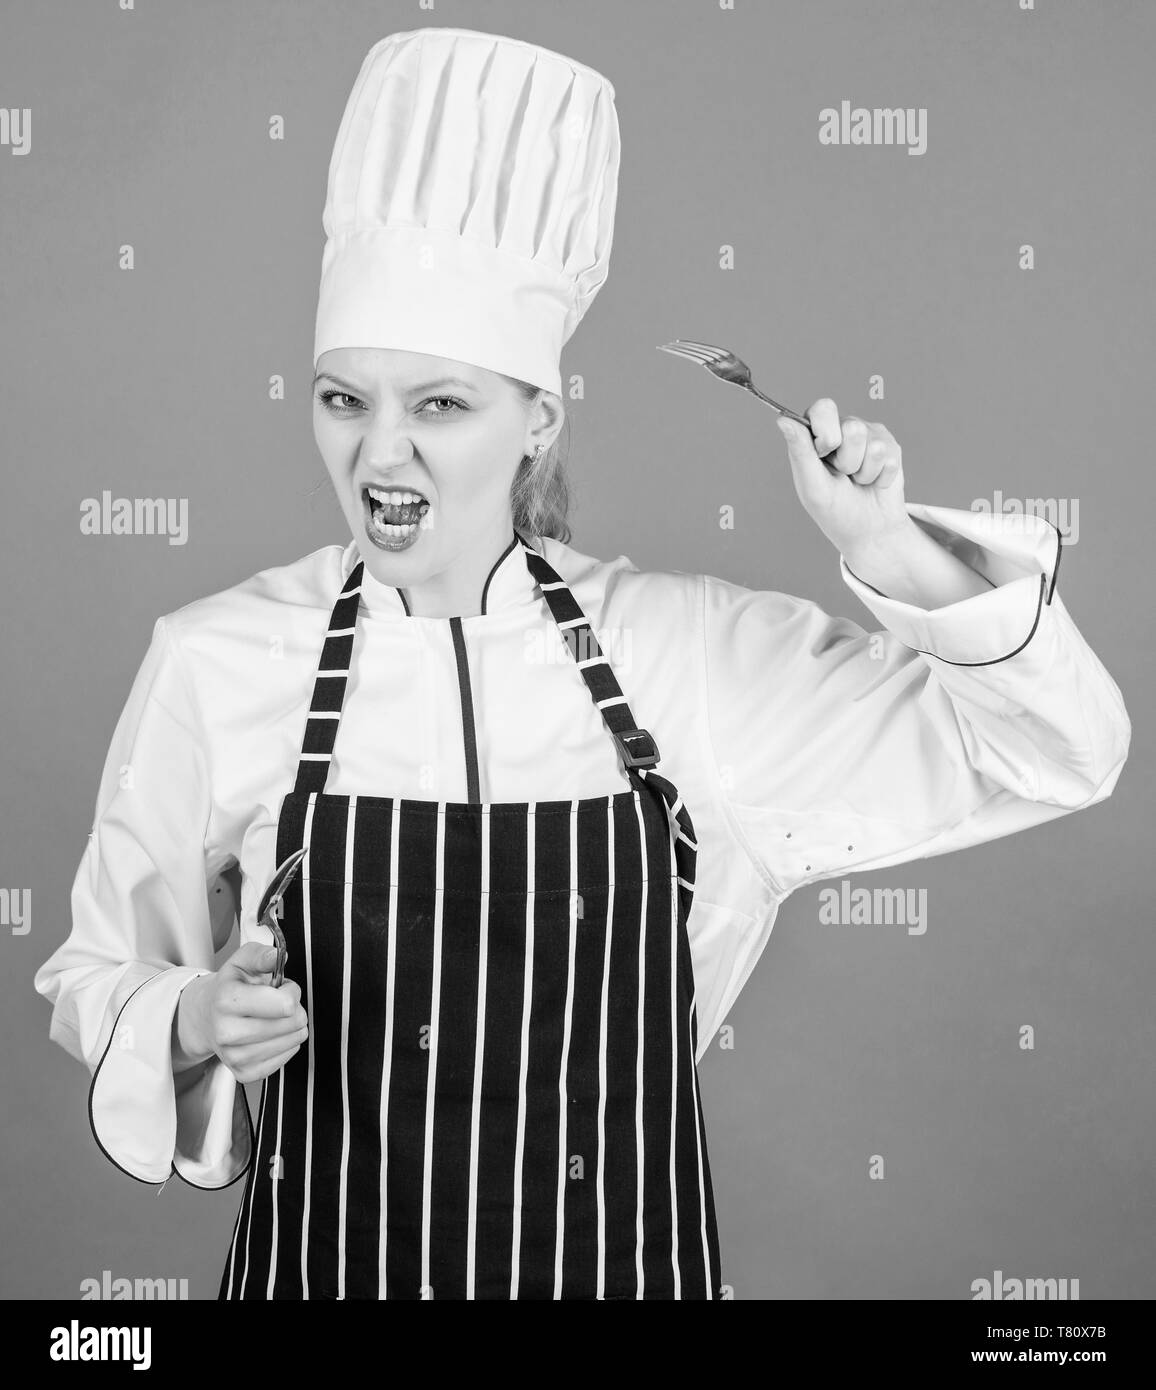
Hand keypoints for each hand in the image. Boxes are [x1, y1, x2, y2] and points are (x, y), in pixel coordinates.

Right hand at [175, 942, 308, 1082]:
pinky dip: (286, 1044)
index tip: (282, 988)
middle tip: (277, 1002)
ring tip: (272, 1017)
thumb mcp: (241, 961)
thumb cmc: (229, 987)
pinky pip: (287, 1058)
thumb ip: (260, 954)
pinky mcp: (244, 1073)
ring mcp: (235, 1056)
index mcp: (227, 1000)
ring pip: (294, 1040)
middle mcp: (228, 1032)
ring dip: (291, 1026)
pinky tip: (271, 1034)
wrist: (205, 1017)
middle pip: (293, 1023)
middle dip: (294, 1008)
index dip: (291, 991)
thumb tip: (275, 956)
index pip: (285, 1004)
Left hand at [775, 397, 912, 564]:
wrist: (868, 531)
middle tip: (842, 475)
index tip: (824, 455)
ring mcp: (868, 435)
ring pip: (873, 444)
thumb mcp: (812, 485)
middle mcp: (841, 429)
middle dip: (848, 460)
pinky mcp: (889, 446)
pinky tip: (874, 482)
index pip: (823, 408)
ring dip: (864, 472)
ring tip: (857, 481)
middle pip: (853, 427)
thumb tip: (782, 419)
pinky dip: (880, 477)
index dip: (827, 433)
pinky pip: (889, 456)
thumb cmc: (834, 510)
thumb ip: (799, 451)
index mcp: (815, 434)